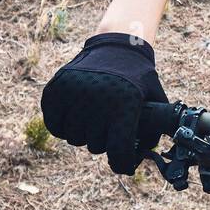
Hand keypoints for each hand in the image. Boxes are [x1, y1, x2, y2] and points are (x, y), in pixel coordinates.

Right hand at [41, 32, 168, 175]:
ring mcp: (74, 94)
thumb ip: (154, 128)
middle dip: (104, 141)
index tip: (123, 164)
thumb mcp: (154, 97)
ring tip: (94, 117)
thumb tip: (146, 158)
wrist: (117, 45)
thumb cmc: (138, 77)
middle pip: (96, 146)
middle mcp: (98, 100)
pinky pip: (54, 126)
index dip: (122, 163)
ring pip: (74, 138)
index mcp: (124, 104)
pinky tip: (75, 116)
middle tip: (109, 125)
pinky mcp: (56, 90)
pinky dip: (63, 126)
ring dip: (84, 134)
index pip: (118, 151)